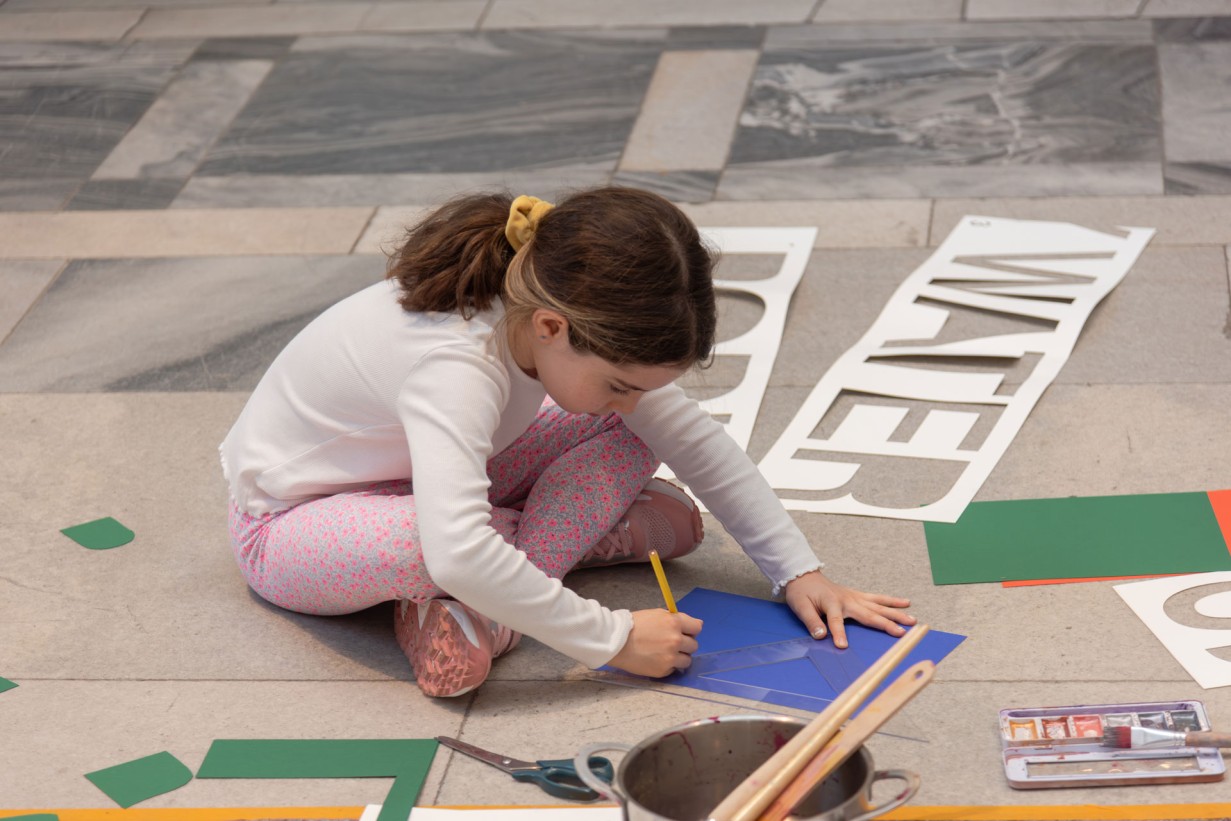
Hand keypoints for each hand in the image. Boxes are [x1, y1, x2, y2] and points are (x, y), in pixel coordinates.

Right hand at [608, 609, 702, 676]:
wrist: (615, 641)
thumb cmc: (634, 624)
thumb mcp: (657, 614)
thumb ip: (676, 619)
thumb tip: (697, 624)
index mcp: (674, 623)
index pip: (697, 628)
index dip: (691, 630)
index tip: (684, 632)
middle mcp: (675, 640)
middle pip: (693, 645)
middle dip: (685, 644)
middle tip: (671, 643)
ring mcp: (670, 657)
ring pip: (687, 660)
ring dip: (679, 657)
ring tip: (665, 654)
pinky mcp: (663, 670)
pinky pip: (673, 669)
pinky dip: (668, 666)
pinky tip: (656, 660)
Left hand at [784, 570, 914, 649]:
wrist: (803, 575)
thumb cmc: (801, 592)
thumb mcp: (800, 606)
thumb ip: (811, 621)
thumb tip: (820, 635)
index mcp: (831, 603)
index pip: (835, 621)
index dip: (839, 633)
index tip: (842, 646)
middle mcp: (847, 599)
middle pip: (868, 613)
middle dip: (885, 624)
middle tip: (901, 633)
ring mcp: (854, 597)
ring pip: (878, 606)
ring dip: (895, 613)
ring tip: (912, 620)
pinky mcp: (857, 595)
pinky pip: (877, 598)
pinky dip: (891, 600)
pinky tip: (906, 602)